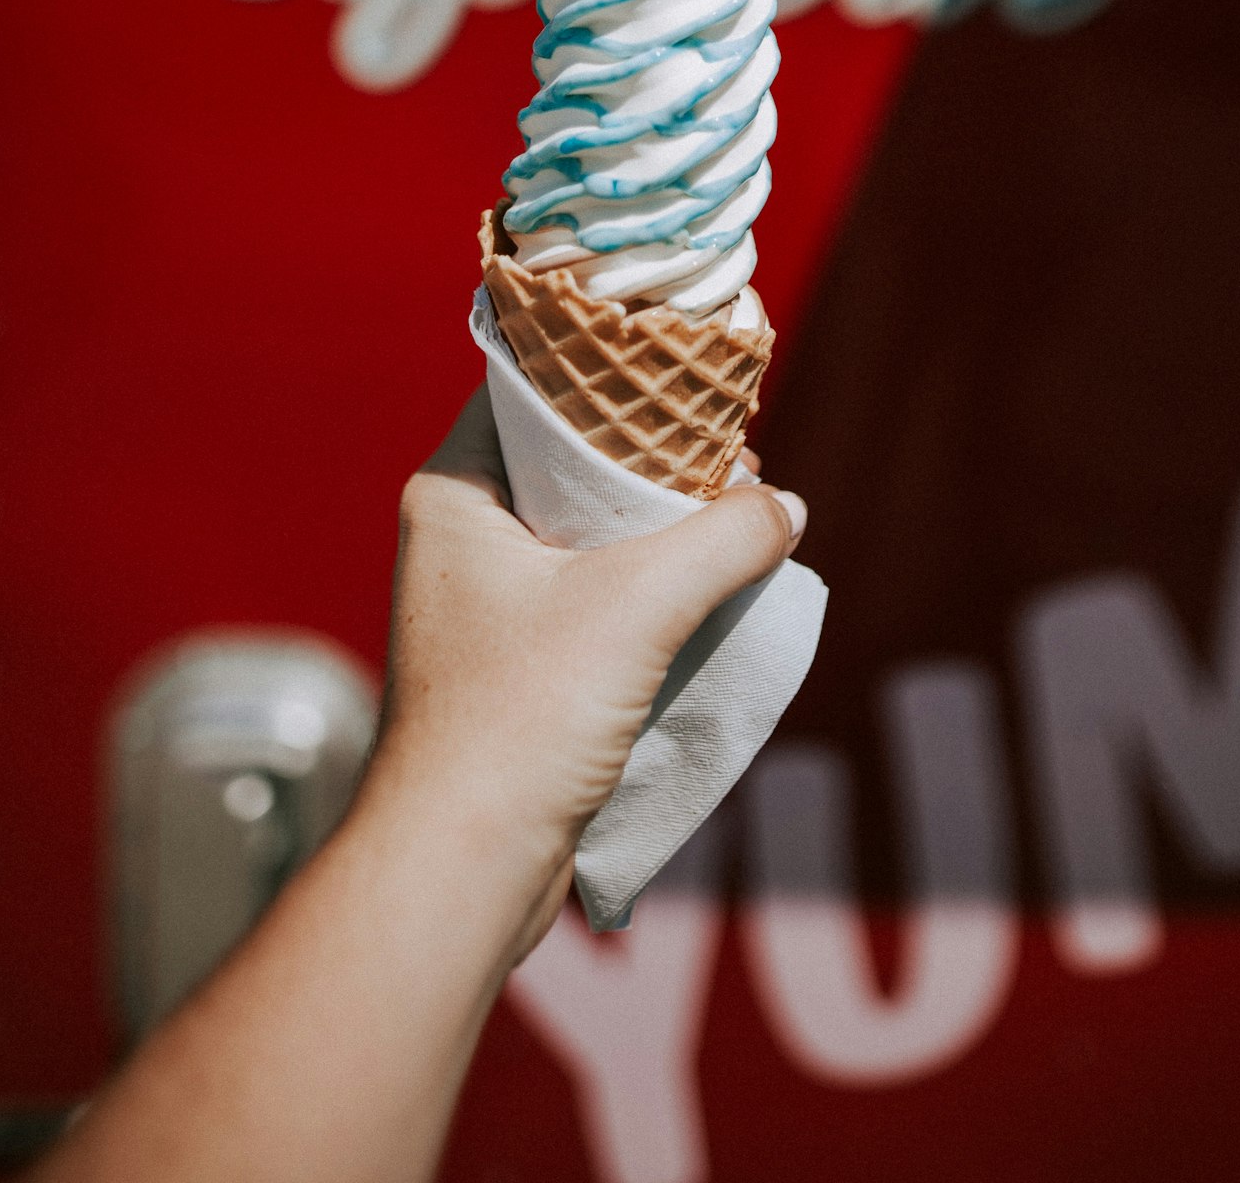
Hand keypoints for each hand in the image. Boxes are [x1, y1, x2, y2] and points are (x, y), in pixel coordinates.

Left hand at [365, 388, 804, 962]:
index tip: (686, 373)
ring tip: (734, 520)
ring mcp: (487, 607)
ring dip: (662, 530)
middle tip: (732, 456)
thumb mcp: (641, 605)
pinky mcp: (519, 667)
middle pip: (573, 462)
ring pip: (590, 535)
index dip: (612, 376)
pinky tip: (708, 593)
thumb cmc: (521, 718)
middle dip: (656, 459)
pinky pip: (595, 598)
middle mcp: (461, 540)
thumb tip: (784, 510)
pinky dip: (651, 590)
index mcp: (455, 495)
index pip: (534, 392)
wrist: (464, 866)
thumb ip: (725, 540)